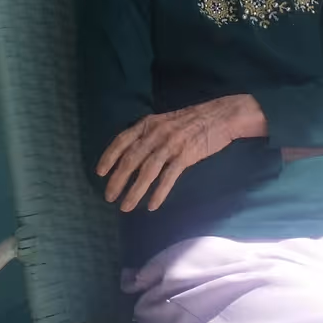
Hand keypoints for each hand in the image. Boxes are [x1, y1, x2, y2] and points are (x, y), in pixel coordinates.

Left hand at [98, 94, 265, 211]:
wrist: (222, 116)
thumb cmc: (193, 121)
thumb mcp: (165, 121)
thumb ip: (149, 134)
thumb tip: (132, 153)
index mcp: (148, 123)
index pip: (121, 141)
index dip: (109, 157)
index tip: (100, 173)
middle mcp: (156, 133)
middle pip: (130, 160)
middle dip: (117, 181)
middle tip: (108, 197)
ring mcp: (171, 144)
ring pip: (147, 172)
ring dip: (134, 192)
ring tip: (126, 207)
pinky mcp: (186, 155)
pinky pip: (168, 178)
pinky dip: (158, 193)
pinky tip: (152, 206)